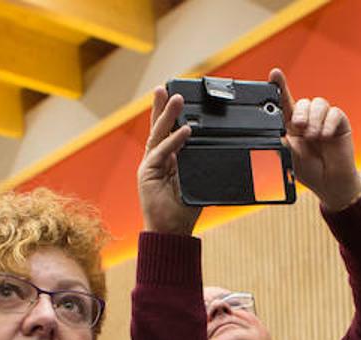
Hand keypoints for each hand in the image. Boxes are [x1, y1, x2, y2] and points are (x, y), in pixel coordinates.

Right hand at [138, 88, 201, 235]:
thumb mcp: (197, 179)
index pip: (170, 131)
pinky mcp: (146, 172)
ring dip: (168, 115)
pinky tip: (185, 130)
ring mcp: (150, 164)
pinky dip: (174, 140)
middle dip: (163, 107)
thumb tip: (214, 145)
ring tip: (176, 99)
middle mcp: (157, 158)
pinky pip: (162, 151)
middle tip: (169, 87)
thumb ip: (199, 161)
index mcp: (169, 159)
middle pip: (159, 127)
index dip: (173, 115)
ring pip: (158, 134)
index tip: (180, 96)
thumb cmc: (185, 208)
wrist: (171, 230)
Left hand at [269, 68, 360, 210]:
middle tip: (299, 127)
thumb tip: (274, 132)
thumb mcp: (289, 157)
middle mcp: (307, 118)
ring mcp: (324, 119)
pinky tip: (326, 136)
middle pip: (303, 102)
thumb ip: (282, 142)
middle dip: (300, 113)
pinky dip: (329, 123)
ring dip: (314, 119)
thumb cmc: (308, 170)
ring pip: (318, 104)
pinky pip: (334, 113)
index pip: (284, 102)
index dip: (279, 86)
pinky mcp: (339, 122)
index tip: (274, 74)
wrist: (330, 183)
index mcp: (291, 125)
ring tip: (313, 137)